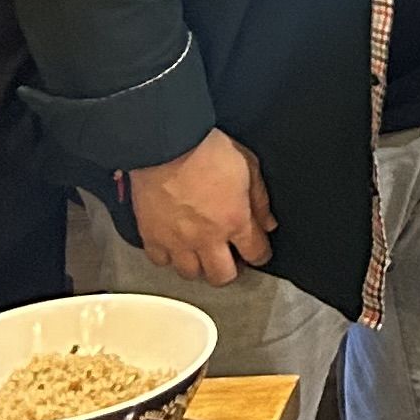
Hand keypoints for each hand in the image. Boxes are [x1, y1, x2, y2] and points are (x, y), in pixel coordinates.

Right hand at [130, 129, 276, 285]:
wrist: (166, 144)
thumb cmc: (206, 148)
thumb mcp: (248, 165)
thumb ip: (260, 199)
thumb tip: (268, 223)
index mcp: (234, 220)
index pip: (255, 253)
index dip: (261, 255)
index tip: (259, 253)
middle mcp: (206, 238)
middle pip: (221, 276)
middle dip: (230, 271)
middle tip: (230, 259)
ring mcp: (177, 241)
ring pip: (190, 274)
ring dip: (199, 266)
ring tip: (202, 253)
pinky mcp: (152, 237)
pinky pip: (160, 261)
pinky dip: (169, 257)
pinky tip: (174, 246)